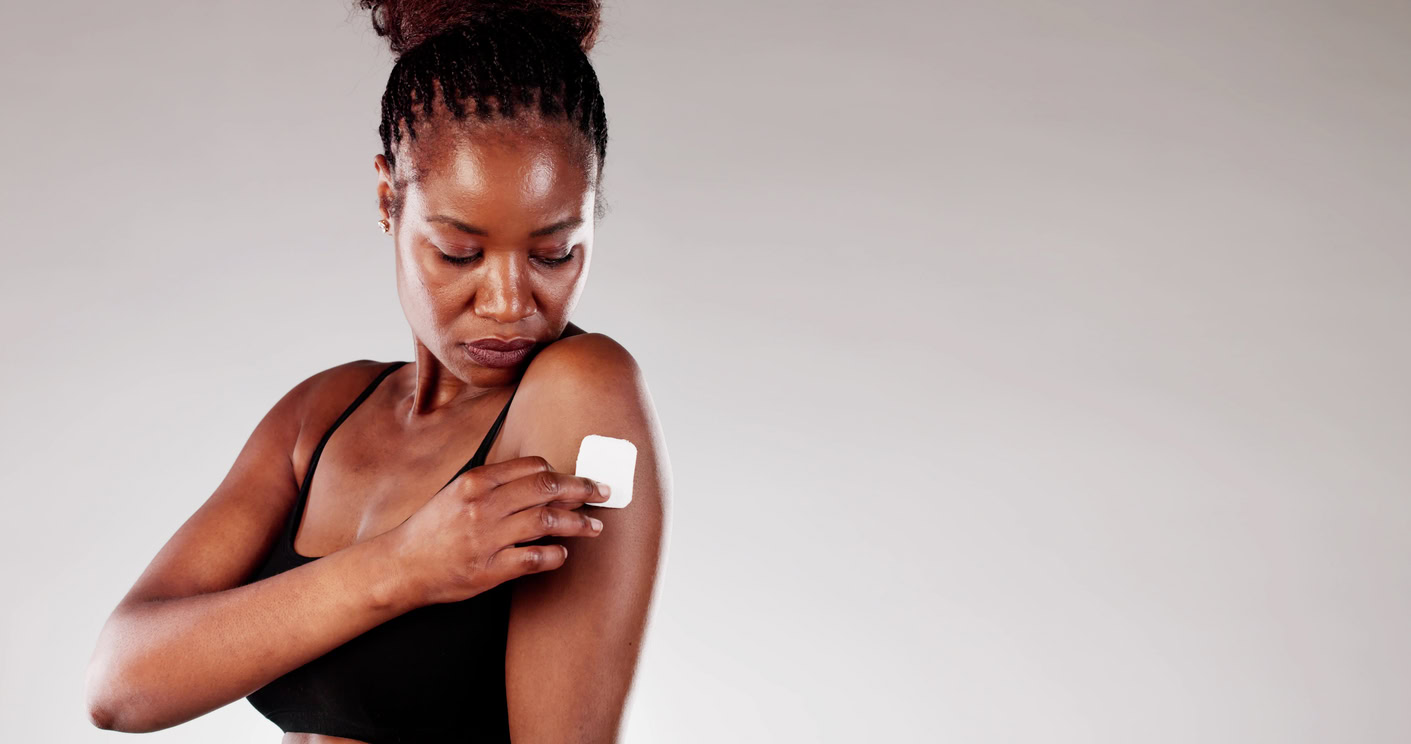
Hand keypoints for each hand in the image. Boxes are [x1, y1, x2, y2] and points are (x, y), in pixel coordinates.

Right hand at [384, 456, 610, 606]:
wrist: (401, 566)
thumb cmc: (432, 528)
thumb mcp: (457, 492)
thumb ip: (495, 483)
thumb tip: (540, 478)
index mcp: (476, 482)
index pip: (532, 467)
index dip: (562, 473)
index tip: (578, 481)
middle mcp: (483, 506)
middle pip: (546, 489)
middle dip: (581, 489)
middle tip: (602, 493)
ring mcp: (486, 539)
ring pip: (546, 522)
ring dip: (578, 523)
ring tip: (594, 527)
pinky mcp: (488, 570)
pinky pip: (533, 559)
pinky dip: (554, 556)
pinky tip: (562, 554)